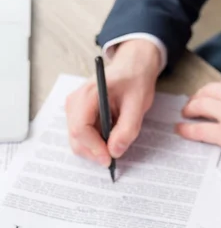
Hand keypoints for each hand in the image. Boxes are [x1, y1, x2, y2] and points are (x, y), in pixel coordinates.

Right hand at [66, 40, 160, 165]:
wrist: (132, 67)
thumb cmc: (134, 81)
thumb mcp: (138, 104)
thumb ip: (127, 129)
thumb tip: (115, 152)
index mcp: (88, 94)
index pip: (80, 128)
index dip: (94, 148)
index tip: (110, 159)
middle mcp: (75, 101)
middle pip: (76, 138)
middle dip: (94, 152)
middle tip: (114, 159)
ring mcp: (74, 109)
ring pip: (78, 141)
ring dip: (95, 149)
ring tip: (115, 143)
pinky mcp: (79, 115)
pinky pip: (83, 137)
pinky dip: (95, 144)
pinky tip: (110, 138)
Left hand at [177, 74, 220, 181]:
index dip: (212, 92)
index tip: (208, 97)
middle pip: (207, 92)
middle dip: (197, 98)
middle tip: (192, 107)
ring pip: (200, 106)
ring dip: (189, 111)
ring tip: (186, 116)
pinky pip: (199, 130)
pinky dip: (186, 130)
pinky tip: (181, 131)